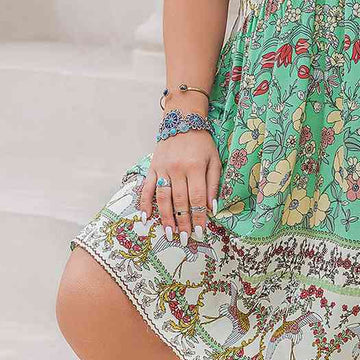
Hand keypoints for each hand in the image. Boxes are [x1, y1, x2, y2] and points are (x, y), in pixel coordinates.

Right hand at [137, 129, 221, 245]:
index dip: (198, 217)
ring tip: (170, 233)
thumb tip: (212, 208)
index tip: (200, 232)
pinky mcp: (152, 168)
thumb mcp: (214, 159)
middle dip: (183, 222)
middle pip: (180, 201)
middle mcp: (178, 169)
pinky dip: (144, 203)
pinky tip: (145, 217)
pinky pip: (147, 188)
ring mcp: (163, 169)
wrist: (182, 120)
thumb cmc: (202, 142)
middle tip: (185, 239)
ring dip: (166, 218)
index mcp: (195, 167)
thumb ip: (214, 183)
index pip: (197, 198)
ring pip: (163, 198)